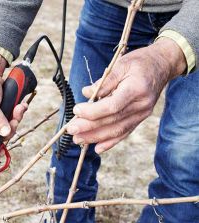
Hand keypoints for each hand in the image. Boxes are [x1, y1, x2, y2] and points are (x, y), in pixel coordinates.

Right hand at [0, 46, 26, 137]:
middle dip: (11, 127)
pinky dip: (17, 113)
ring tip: (20, 107)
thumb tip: (5, 133)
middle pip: (0, 137)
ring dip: (16, 118)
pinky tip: (21, 105)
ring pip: (8, 128)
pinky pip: (11, 119)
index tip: (5, 146)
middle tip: (16, 118)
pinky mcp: (1, 114)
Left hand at [67, 38, 186, 152]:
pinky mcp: (140, 118)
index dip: (92, 111)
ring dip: (96, 137)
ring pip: (117, 130)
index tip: (76, 110)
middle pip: (112, 121)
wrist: (163, 65)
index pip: (112, 106)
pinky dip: (110, 142)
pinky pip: (125, 133)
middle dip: (89, 127)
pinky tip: (97, 148)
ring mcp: (142, 114)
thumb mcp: (121, 65)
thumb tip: (86, 93)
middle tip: (71, 129)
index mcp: (136, 89)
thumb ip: (104, 81)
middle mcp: (141, 105)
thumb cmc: (139, 62)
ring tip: (78, 139)